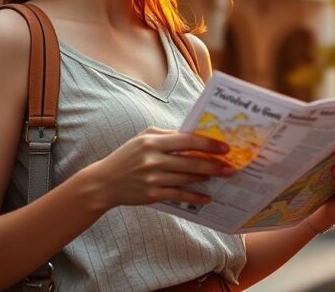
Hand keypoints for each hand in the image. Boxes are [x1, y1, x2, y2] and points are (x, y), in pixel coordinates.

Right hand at [82, 126, 234, 211]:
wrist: (104, 182)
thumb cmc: (127, 157)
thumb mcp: (143, 139)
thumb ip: (167, 135)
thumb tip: (194, 136)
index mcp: (152, 142)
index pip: (186, 141)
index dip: (208, 144)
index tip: (225, 147)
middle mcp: (152, 159)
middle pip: (190, 161)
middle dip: (213, 165)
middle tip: (230, 166)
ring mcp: (152, 178)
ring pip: (186, 178)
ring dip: (206, 178)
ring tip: (220, 177)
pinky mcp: (152, 195)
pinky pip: (179, 195)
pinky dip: (194, 197)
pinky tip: (206, 198)